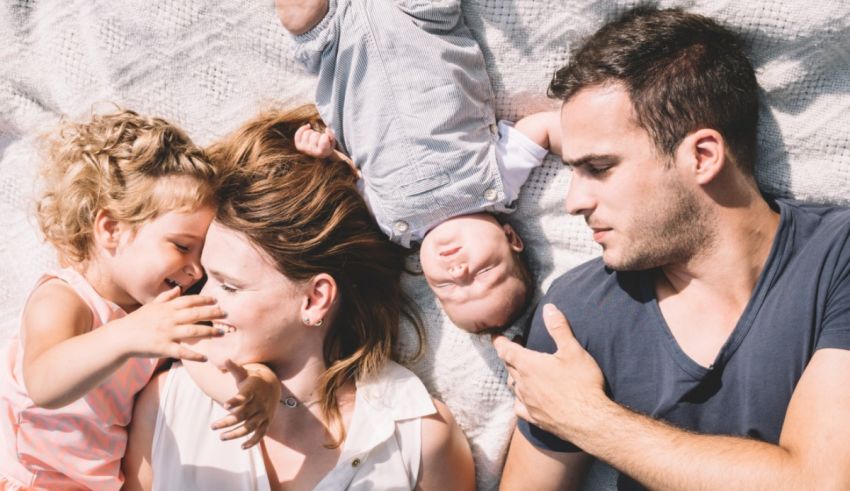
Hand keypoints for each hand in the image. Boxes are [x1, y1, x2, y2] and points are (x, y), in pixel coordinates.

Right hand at [115, 286, 225, 361]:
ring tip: (222, 332)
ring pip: (192, 330)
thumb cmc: (137, 321)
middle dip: (212, 313)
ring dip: (209, 331)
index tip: (217, 300)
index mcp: (167, 308)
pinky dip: (194, 355)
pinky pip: (182, 351)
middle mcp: (169, 319)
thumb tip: (178, 289)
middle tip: (226, 314)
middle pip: (195, 313)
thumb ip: (166, 298)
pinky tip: (205, 358)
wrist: (121, 337)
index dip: (204, 299)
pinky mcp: (163, 348)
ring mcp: (167, 333)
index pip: (189, 301)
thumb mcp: (151, 306)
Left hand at [211, 360, 280, 448]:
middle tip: (213, 427)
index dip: (235, 401)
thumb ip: (234, 368)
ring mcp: (263, 414)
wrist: (273, 385)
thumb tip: (225, 359)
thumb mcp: (244, 373)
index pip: (244, 396)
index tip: (225, 405)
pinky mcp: (267, 421)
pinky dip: (253, 441)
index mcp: (252, 390)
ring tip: (222, 437)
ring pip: (250, 426)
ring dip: (236, 434)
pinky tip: (242, 447)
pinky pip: (261, 434)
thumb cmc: (252, 380)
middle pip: (243, 415)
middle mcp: (259, 403)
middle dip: (228, 422)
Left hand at [294, 123, 335, 157]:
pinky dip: (303, 128)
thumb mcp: (332, 142)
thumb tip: (326, 129)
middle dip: (319, 134)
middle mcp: (311, 152)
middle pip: (315, 135)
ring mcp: (303, 148)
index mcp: (321, 152)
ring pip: (307, 133)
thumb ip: (332, 135)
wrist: (319, 153)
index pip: (324, 140)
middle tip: (320, 139)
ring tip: (314, 138)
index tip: (327, 139)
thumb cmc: (326, 146)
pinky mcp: (298, 145)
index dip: (326, 136)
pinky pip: (298, 133)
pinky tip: (308, 127)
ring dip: (312, 132)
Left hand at [493, 303, 606, 440]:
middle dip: (511, 354)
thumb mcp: (573, 350)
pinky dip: (519, 399)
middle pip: (509, 366)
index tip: (496, 336)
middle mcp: (523, 384)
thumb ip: (558, 328)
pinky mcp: (534, 418)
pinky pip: (519, 407)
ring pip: (514, 386)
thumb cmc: (582, 384)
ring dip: (515, 375)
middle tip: (518, 346)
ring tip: (523, 370)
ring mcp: (527, 403)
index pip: (505, 350)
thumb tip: (548, 308)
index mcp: (529, 365)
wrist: (590, 421)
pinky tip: (525, 399)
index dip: (499, 341)